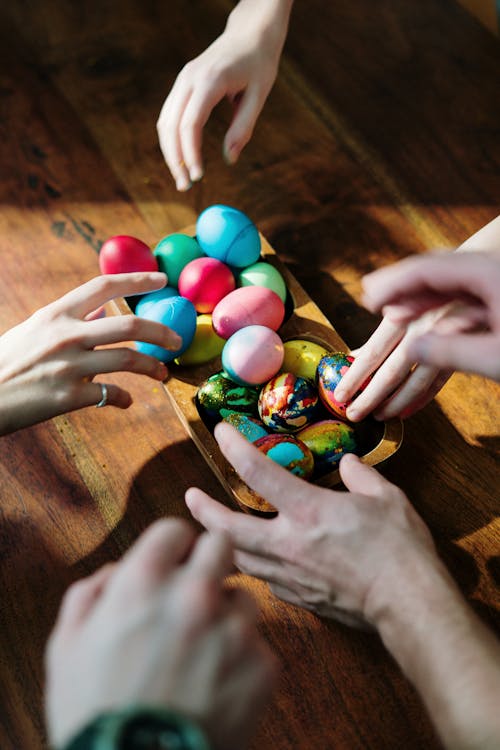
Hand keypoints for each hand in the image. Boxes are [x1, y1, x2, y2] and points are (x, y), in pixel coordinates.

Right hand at [0, 272, 181, 434]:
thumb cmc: (6, 362)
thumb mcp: (33, 331)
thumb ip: (67, 321)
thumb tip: (99, 312)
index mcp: (56, 314)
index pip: (104, 286)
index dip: (137, 279)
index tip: (162, 279)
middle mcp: (66, 335)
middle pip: (129, 325)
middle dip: (161, 332)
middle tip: (176, 340)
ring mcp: (69, 366)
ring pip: (129, 361)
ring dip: (153, 368)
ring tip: (163, 374)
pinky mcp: (69, 397)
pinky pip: (111, 394)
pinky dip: (124, 398)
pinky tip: (127, 400)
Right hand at [45, 518, 275, 748]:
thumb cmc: (96, 714)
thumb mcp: (67, 646)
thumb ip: (92, 593)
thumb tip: (118, 572)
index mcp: (145, 582)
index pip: (177, 529)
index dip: (173, 546)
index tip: (174, 561)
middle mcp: (194, 595)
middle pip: (221, 546)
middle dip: (209, 562)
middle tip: (197, 591)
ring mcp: (234, 630)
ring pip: (243, 598)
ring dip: (227, 615)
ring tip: (203, 652)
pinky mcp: (262, 666)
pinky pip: (259, 645)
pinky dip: (241, 660)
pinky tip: (217, 685)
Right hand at [157, 0, 292, 189]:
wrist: (250, 32)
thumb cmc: (259, 63)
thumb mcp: (258, 95)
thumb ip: (243, 128)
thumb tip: (229, 159)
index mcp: (209, 81)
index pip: (190, 123)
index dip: (191, 153)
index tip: (198, 176)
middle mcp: (189, 79)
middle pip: (170, 126)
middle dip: (175, 159)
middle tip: (185, 186)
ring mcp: (182, 80)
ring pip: (165, 122)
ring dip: (170, 152)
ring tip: (182, 178)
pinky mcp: (182, 85)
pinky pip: (169, 116)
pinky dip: (172, 140)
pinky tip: (182, 159)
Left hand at [186, 423, 436, 627]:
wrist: (409, 606)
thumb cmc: (399, 550)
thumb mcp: (386, 498)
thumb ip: (361, 477)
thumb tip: (348, 465)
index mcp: (307, 511)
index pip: (257, 472)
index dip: (233, 448)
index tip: (219, 432)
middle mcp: (288, 543)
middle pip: (227, 528)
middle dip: (203, 511)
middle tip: (189, 497)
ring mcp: (289, 575)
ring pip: (239, 560)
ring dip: (221, 543)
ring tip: (212, 532)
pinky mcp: (298, 599)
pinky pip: (265, 581)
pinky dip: (255, 569)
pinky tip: (259, 563)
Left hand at [334, 249, 499, 420]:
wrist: (477, 271)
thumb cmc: (433, 284)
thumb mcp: (404, 296)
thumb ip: (380, 326)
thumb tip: (354, 353)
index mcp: (401, 312)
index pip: (373, 352)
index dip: (355, 376)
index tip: (340, 394)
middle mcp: (421, 328)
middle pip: (391, 372)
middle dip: (369, 398)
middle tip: (353, 414)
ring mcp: (444, 342)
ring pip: (416, 382)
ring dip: (394, 403)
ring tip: (377, 415)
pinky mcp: (460, 350)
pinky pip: (438, 382)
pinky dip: (421, 399)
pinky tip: (405, 411)